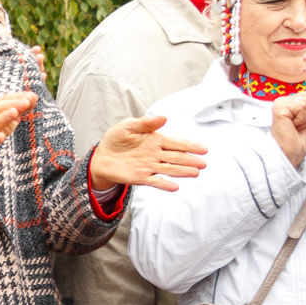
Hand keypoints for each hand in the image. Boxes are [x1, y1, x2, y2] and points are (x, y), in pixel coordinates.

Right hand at [0, 91, 35, 180]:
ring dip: (4, 117)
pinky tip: (1, 137)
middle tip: (27, 101)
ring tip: (15, 113)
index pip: (5, 100)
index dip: (18, 97)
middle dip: (13, 104)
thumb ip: (19, 109)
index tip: (32, 96)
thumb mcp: (6, 119)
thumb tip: (33, 97)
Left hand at [90, 115, 207, 191]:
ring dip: (182, 172)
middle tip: (203, 164)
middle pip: (176, 157)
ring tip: (195, 173)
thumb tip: (164, 117)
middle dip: (190, 160)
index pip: (176, 143)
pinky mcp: (141, 177)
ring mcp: (149, 166)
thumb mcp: (127, 126)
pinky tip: (175, 187)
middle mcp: (156, 154)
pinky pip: (155, 181)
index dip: (190, 146)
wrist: (101, 156)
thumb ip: (145, 123)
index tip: (203, 149)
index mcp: (155, 140)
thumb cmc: (116, 139)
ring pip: (169, 169)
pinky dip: (164, 184)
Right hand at [269, 89, 305, 167]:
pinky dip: (302, 119)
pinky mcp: (279, 107)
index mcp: (292, 103)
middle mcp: (285, 101)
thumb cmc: (299, 143)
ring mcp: (281, 103)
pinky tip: (292, 125)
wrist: (291, 154)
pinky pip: (302, 106)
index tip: (305, 123)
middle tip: (301, 125)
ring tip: (297, 126)